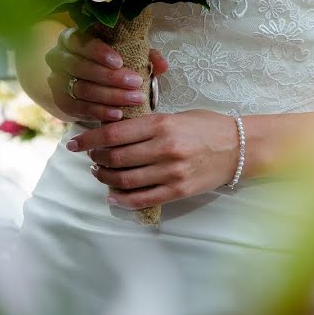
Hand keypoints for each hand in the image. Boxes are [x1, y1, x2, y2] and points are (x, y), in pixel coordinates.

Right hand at [46, 27, 167, 122]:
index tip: (120, 62)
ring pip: (80, 89)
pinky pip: (78, 108)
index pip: (80, 41)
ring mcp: (56, 80)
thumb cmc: (109, 63)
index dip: (99, 52)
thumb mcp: (127, 54)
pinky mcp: (60, 101)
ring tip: (133, 100)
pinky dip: (99, 112)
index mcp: (72, 38)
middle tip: (136, 84)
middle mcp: (58, 57)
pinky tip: (117, 114)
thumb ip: (144, 56)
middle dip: (110, 78)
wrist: (85, 81)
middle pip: (80, 67)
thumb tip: (162, 64)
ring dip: (110, 96)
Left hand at [65, 111, 240, 208]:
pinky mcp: (178, 190)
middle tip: (90, 157)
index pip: (114, 133)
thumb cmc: (206, 126)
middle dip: (95, 158)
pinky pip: (142, 199)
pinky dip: (122, 199)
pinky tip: (112, 196)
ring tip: (99, 172)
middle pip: (115, 157)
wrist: (240, 147)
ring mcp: (171, 171)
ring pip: (125, 179)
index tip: (74, 142)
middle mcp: (164, 148)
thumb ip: (146, 124)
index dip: (88, 139)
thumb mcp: (175, 115)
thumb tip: (112, 130)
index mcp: (161, 124)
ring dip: (105, 177)